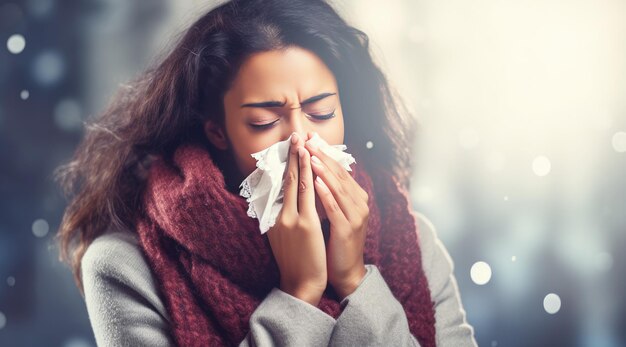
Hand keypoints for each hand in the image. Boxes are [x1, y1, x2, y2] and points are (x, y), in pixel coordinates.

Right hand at [267, 132, 326, 305]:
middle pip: (285, 178)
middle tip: (294, 135)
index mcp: (275, 218)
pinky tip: (311, 161)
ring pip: (295, 181)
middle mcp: (280, 215)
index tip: (289, 148)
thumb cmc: (296, 262)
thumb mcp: (284, 238)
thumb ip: (284, 218)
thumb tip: (286, 202)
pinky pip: (307, 194)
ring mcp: (291, 218)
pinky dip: (308, 174)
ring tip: (301, 140)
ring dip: (299, 158)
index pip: (280, 185)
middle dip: (291, 155)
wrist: (300, 284)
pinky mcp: (304, 224)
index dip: (285, 164)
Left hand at [304, 131, 368, 299]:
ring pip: (338, 188)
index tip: (310, 139)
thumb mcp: (334, 213)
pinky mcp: (348, 229)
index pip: (339, 170)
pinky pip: (335, 208)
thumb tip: (313, 171)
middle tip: (308, 140)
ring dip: (323, 170)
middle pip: (339, 174)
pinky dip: (325, 194)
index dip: (324, 153)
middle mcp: (360, 203)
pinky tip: (315, 183)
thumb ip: (329, 193)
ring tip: (310, 156)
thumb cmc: (335, 241)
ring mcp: (356, 216)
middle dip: (322, 156)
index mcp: (357, 197)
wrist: (345, 272)